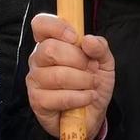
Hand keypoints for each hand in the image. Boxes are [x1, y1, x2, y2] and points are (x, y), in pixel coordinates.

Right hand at [25, 14, 114, 139]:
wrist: (92, 115)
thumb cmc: (92, 84)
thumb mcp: (104, 62)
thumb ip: (100, 47)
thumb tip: (88, 40)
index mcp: (51, 42)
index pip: (40, 24)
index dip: (56, 27)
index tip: (75, 38)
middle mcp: (38, 59)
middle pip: (50, 49)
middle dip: (78, 60)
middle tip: (90, 69)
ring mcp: (35, 80)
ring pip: (57, 75)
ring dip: (83, 82)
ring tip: (91, 86)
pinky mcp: (37, 101)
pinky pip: (60, 97)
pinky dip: (80, 98)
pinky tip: (86, 98)